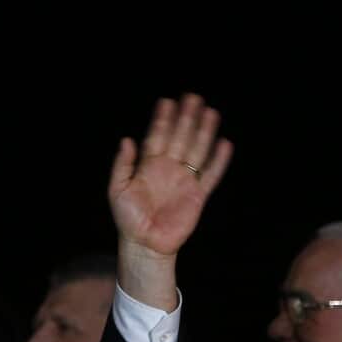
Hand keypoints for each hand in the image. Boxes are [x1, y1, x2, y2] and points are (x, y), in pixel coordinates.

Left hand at [109, 94, 232, 258]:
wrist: (144, 244)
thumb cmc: (128, 219)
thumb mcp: (117, 190)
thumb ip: (122, 165)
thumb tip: (127, 139)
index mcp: (149, 166)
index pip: (158, 136)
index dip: (163, 120)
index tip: (167, 101)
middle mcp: (169, 169)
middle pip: (180, 138)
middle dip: (186, 118)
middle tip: (193, 97)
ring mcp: (184, 180)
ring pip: (197, 150)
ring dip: (203, 132)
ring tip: (210, 112)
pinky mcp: (197, 195)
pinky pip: (211, 175)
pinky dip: (218, 160)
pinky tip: (224, 144)